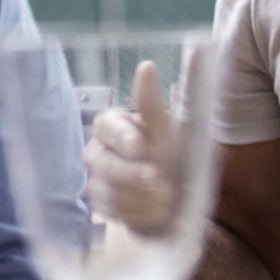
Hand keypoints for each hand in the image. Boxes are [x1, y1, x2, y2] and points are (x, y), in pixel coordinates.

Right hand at [85, 59, 179, 235]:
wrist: (184, 197)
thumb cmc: (175, 156)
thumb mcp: (171, 131)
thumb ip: (153, 103)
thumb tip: (146, 66)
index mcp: (115, 124)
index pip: (106, 124)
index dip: (123, 136)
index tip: (143, 148)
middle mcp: (98, 149)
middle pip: (101, 161)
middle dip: (131, 173)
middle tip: (160, 181)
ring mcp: (96, 179)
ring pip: (104, 189)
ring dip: (139, 196)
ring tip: (166, 198)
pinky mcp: (100, 207)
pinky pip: (110, 212)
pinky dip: (137, 213)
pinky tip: (154, 210)